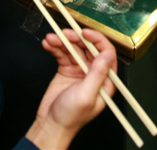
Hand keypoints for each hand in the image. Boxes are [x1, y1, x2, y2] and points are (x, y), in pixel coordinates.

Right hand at [26, 29, 116, 149]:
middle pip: (89, 48)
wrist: (51, 124)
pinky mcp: (66, 69)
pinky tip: (48, 44)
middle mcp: (94, 73)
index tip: (84, 32)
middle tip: (64, 33)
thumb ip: (97, 74)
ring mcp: (80, 70)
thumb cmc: (71, 116)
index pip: (106, 53)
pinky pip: (62, 53)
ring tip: (51, 38)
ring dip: (62, 41)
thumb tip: (108, 54)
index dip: (97, 40)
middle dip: (76, 38)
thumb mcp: (86, 95)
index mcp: (105, 80)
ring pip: (74, 48)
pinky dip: (55, 47)